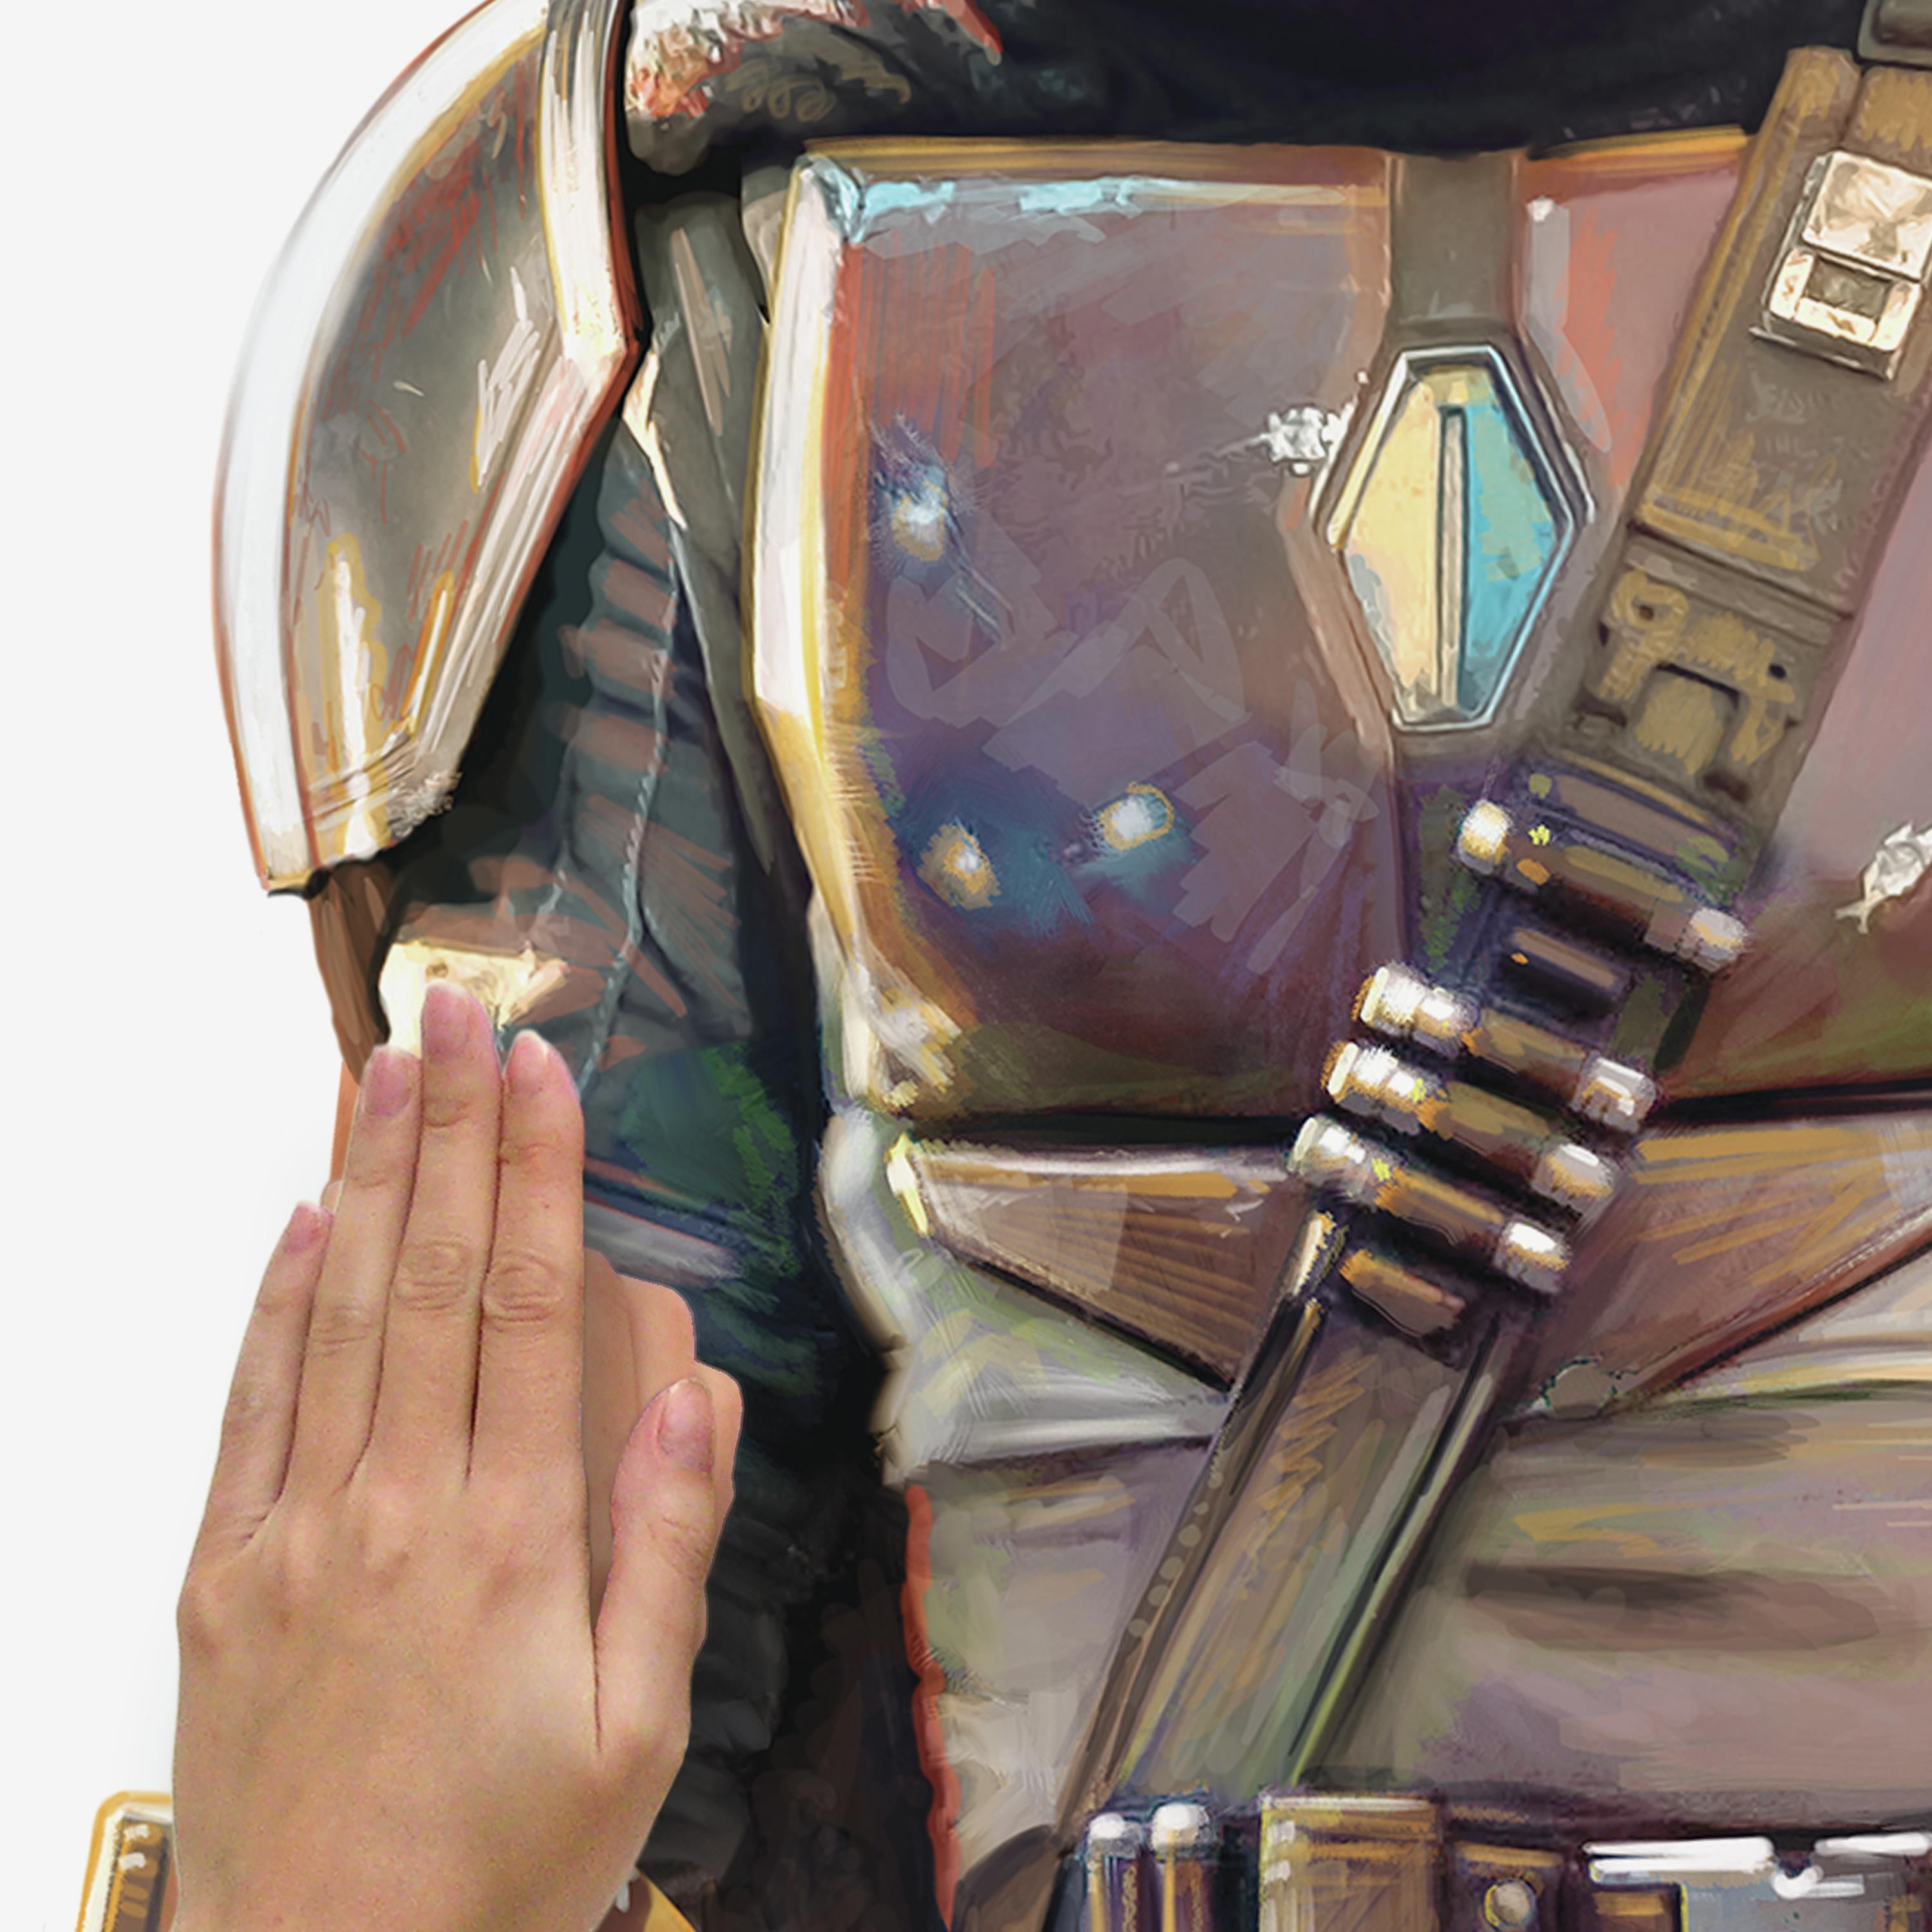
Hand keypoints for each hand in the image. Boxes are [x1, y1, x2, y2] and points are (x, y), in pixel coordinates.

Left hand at [173, 986, 740, 1931]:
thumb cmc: (500, 1868)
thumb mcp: (637, 1732)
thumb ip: (666, 1551)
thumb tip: (693, 1400)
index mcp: (509, 1537)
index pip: (526, 1305)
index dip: (536, 1174)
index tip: (541, 1073)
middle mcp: (396, 1506)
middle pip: (429, 1276)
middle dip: (448, 1129)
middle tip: (455, 1014)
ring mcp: (295, 1532)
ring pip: (338, 1314)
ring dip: (366, 1177)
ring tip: (383, 1069)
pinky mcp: (223, 1573)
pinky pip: (251, 1406)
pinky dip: (275, 1301)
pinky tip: (300, 1219)